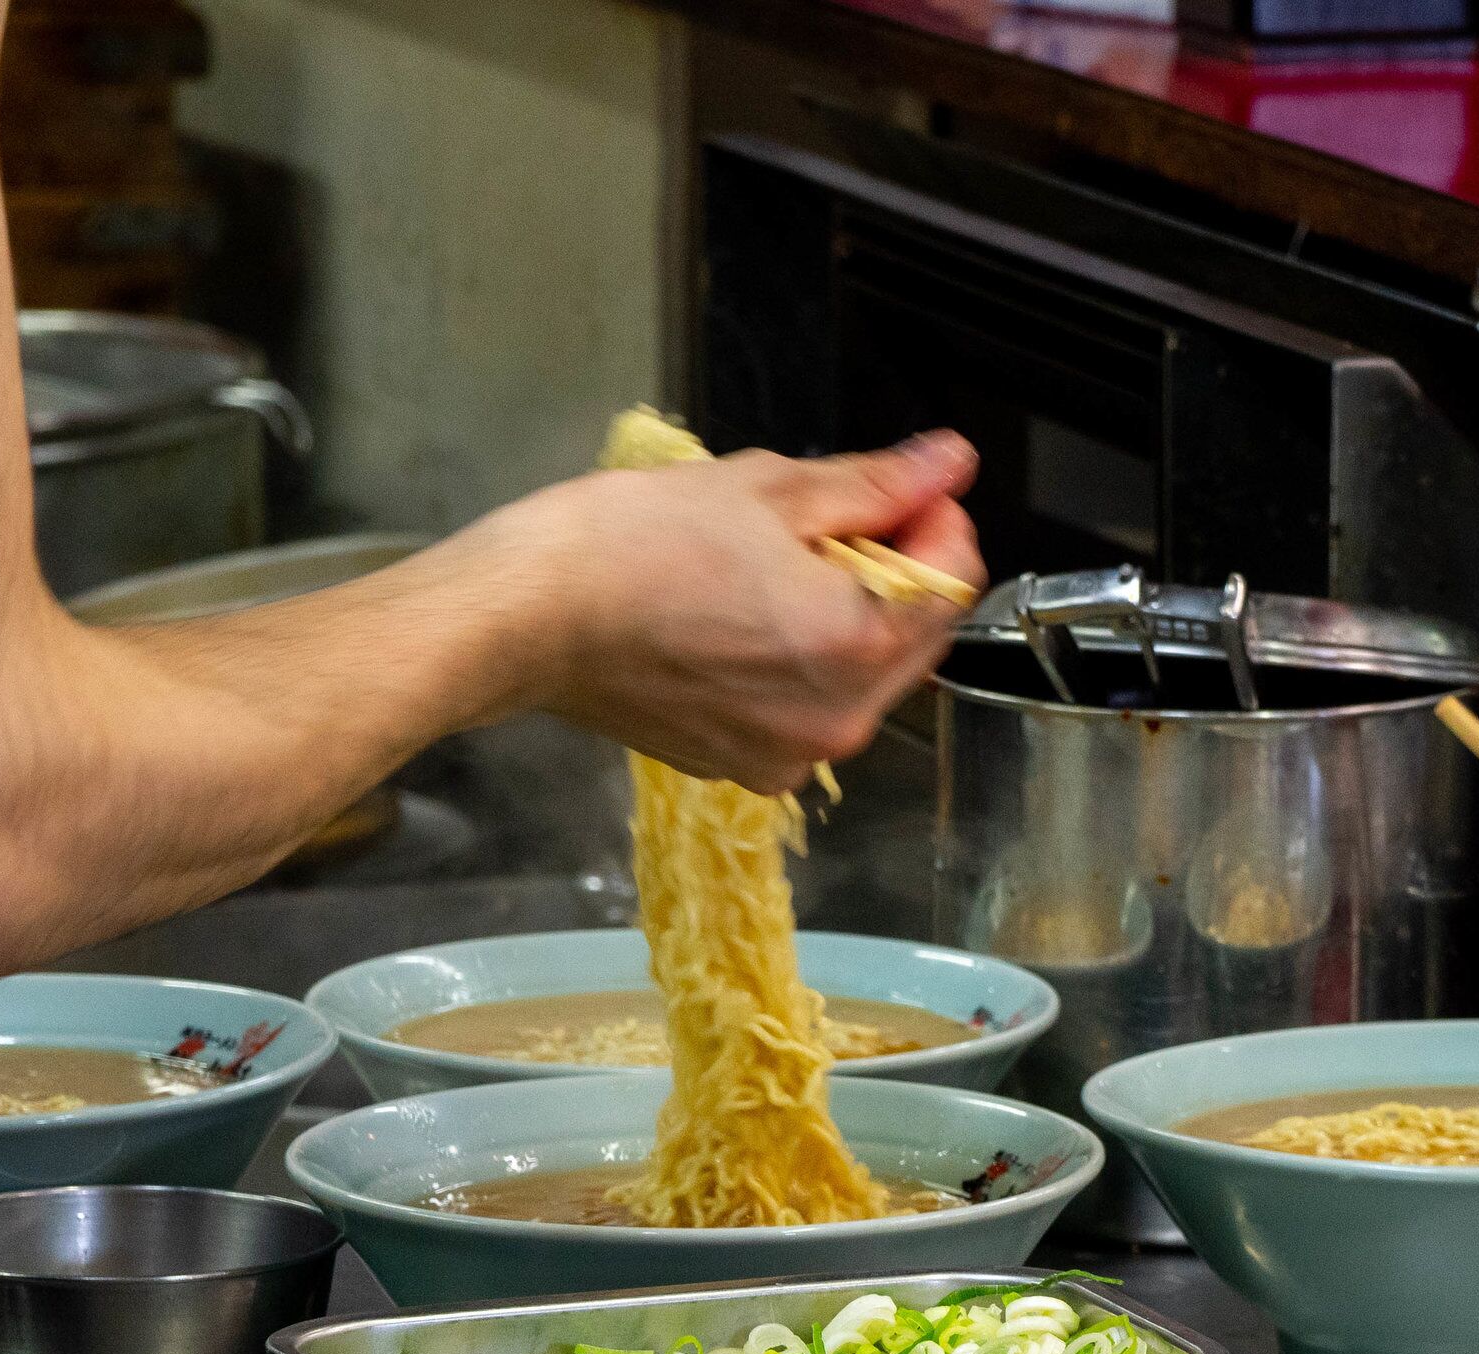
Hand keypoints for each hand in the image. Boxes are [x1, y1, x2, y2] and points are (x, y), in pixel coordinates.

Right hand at [457, 431, 985, 792]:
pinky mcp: (742, 766)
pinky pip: (804, 706)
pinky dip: (796, 660)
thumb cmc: (629, 548)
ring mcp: (788, 756)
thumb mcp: (768, 488)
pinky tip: (739, 613)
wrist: (524, 619)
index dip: (937, 521)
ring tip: (771, 564)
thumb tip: (949, 462)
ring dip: (845, 615)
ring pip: (861, 674)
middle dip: (894, 571)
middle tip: (829, 519)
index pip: (954, 582)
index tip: (899, 489)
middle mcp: (837, 721)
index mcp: (857, 648)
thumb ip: (876, 483)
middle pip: (915, 636)